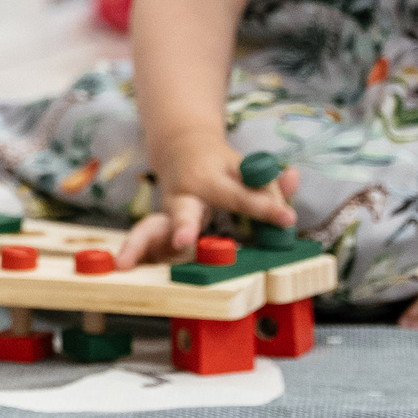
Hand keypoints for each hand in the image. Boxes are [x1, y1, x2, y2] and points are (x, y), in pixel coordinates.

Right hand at [115, 127, 299, 266]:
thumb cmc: (218, 164)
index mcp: (208, 179)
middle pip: (182, 212)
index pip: (239, 196)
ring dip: (137, 245)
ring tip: (125, 262)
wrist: (180, 150)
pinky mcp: (157, 231)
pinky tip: (124, 267)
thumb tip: (293, 177)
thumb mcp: (244, 166)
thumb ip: (268, 180)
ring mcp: (166, 216)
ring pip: (148, 229)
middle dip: (182, 228)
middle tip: (183, 241)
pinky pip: (145, 244)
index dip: (265, 207)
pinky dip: (134, 254)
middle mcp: (183, 197)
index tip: (288, 218)